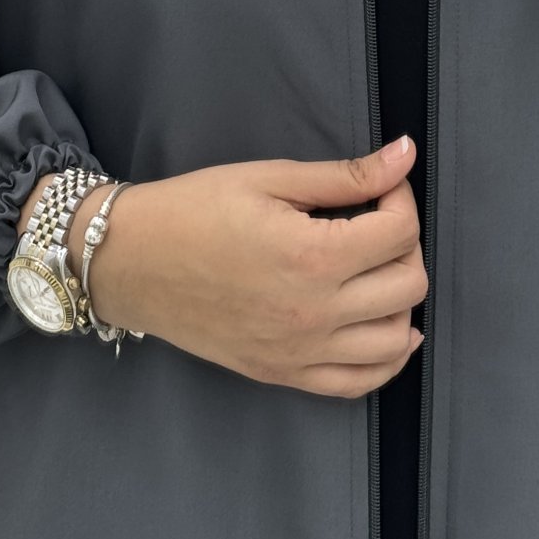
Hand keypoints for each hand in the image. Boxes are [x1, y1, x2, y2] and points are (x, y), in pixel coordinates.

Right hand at [79, 138, 426, 400]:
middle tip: (376, 222)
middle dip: (405, 244)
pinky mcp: (283, 374)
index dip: (399, 197)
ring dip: (400, 300)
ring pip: (395, 339)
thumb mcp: (267, 178)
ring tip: (375, 270)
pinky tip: (385, 328)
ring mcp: (300, 351)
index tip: (380, 185)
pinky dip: (386, 358)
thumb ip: (343, 175)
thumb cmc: (193, 209)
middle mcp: (315, 312)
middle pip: (408, 284)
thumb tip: (406, 154)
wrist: (130, 262)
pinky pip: (360, 383)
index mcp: (312, 256)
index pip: (400, 232)